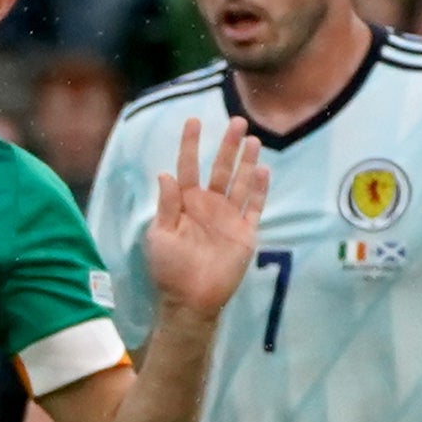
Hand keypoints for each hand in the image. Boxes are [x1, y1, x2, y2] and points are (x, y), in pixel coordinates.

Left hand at [141, 116, 269, 321]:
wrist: (190, 300)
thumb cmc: (169, 269)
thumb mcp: (160, 235)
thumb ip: (166, 204)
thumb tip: (165, 172)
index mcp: (185, 203)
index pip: (188, 167)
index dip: (190, 144)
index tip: (193, 121)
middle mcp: (208, 205)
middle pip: (220, 169)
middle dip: (227, 146)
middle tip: (237, 121)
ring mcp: (228, 217)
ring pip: (240, 183)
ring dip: (246, 162)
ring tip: (253, 139)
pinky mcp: (245, 232)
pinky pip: (254, 207)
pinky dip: (258, 189)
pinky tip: (262, 170)